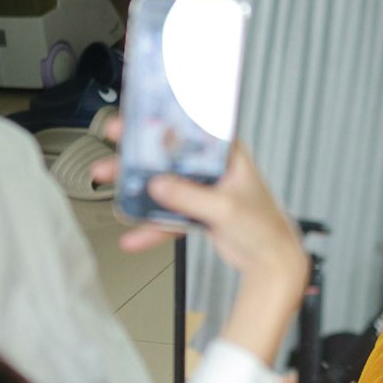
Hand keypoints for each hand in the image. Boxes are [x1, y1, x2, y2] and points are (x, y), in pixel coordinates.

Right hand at [90, 119, 308, 362]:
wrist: (271, 261)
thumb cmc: (264, 227)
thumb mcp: (226, 208)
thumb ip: (191, 197)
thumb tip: (158, 185)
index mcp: (226, 154)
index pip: (190, 131)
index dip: (161, 122)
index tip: (135, 120)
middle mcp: (212, 168)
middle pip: (169, 156)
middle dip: (138, 155)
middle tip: (111, 149)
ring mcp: (202, 191)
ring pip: (164, 185)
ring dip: (138, 190)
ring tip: (111, 191)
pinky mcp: (196, 213)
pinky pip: (168, 216)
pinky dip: (152, 227)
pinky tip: (134, 237)